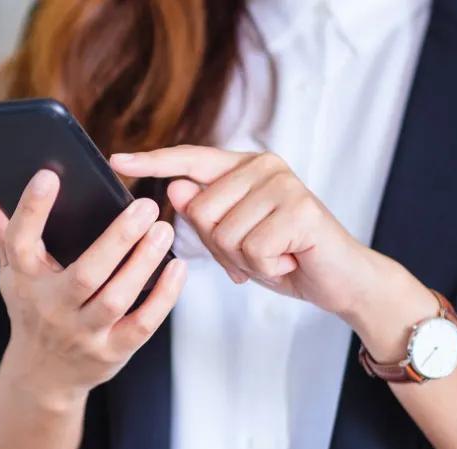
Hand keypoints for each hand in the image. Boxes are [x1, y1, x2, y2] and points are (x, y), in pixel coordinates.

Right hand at [0, 169, 186, 409]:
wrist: (43, 376)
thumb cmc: (33, 312)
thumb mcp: (15, 277)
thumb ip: (7, 236)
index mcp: (25, 281)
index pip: (21, 241)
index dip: (32, 209)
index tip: (49, 175)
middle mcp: (52, 308)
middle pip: (85, 273)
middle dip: (117, 239)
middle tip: (145, 206)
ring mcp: (83, 333)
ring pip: (116, 298)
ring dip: (143, 263)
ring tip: (163, 230)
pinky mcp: (111, 351)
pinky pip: (142, 324)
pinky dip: (163, 297)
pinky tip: (177, 267)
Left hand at [110, 146, 380, 315]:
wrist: (340, 281)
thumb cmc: (284, 257)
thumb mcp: (235, 239)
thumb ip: (206, 215)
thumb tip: (177, 188)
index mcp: (244, 168)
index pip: (190, 160)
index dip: (153, 162)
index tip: (116, 160)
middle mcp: (263, 166)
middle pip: (201, 211)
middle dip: (222, 247)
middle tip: (257, 253)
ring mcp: (283, 184)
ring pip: (224, 233)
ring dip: (246, 260)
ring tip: (276, 255)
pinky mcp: (300, 209)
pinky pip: (252, 250)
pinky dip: (267, 269)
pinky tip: (289, 261)